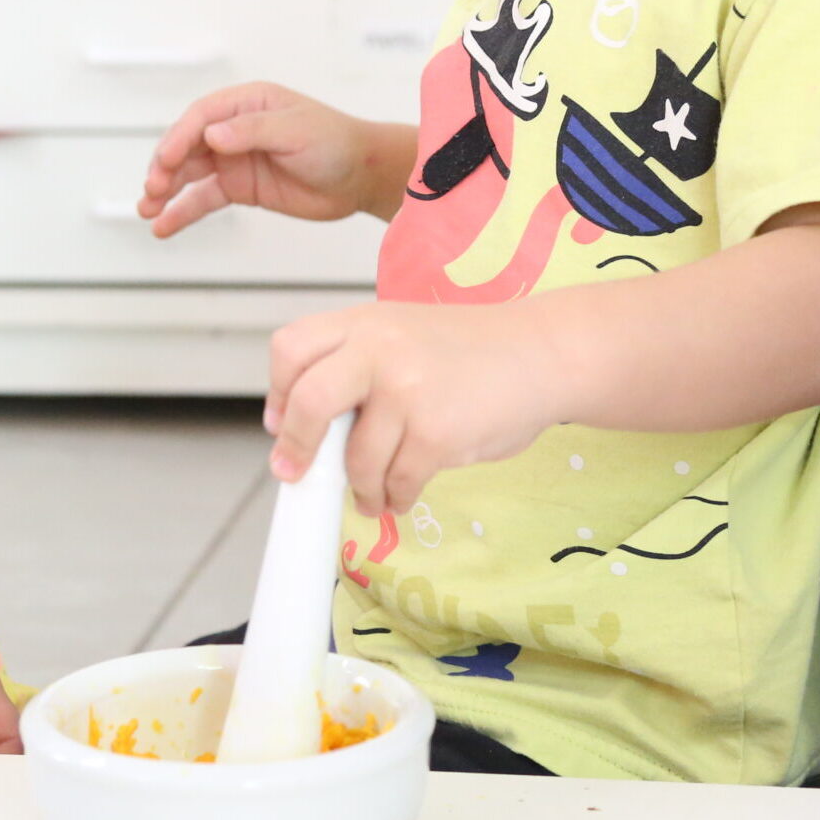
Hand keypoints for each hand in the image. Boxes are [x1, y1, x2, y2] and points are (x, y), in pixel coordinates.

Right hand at [138, 83, 380, 236]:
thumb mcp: (297, 130)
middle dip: (166, 166)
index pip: (202, 117)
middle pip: (187, 144)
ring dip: (165, 190)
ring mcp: (233, 159)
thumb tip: (212, 135)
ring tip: (147, 210)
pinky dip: (183, 211)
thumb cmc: (335, 143)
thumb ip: (253, 131)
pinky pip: (203, 199)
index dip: (179, 137)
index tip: (166, 159)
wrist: (361, 177)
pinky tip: (164, 226)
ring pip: (189, 173)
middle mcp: (234, 129)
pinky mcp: (239, 188)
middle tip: (153, 188)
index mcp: (247, 104)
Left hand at [265, 300, 561, 513]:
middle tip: (296, 472)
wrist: (541, 353)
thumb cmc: (469, 349)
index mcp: (363, 322)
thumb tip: (300, 424)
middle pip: (308, 402)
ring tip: (372, 492)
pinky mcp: (436, 434)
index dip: (278, 392)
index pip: (291, 349)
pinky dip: (394, 497)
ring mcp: (408, 391)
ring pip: (356, 459)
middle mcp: (379, 349)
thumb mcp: (399, 332)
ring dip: (361, 487)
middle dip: (297, 446)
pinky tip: (402, 493)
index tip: (281, 422)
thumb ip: (353, 361)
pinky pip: (396, 482)